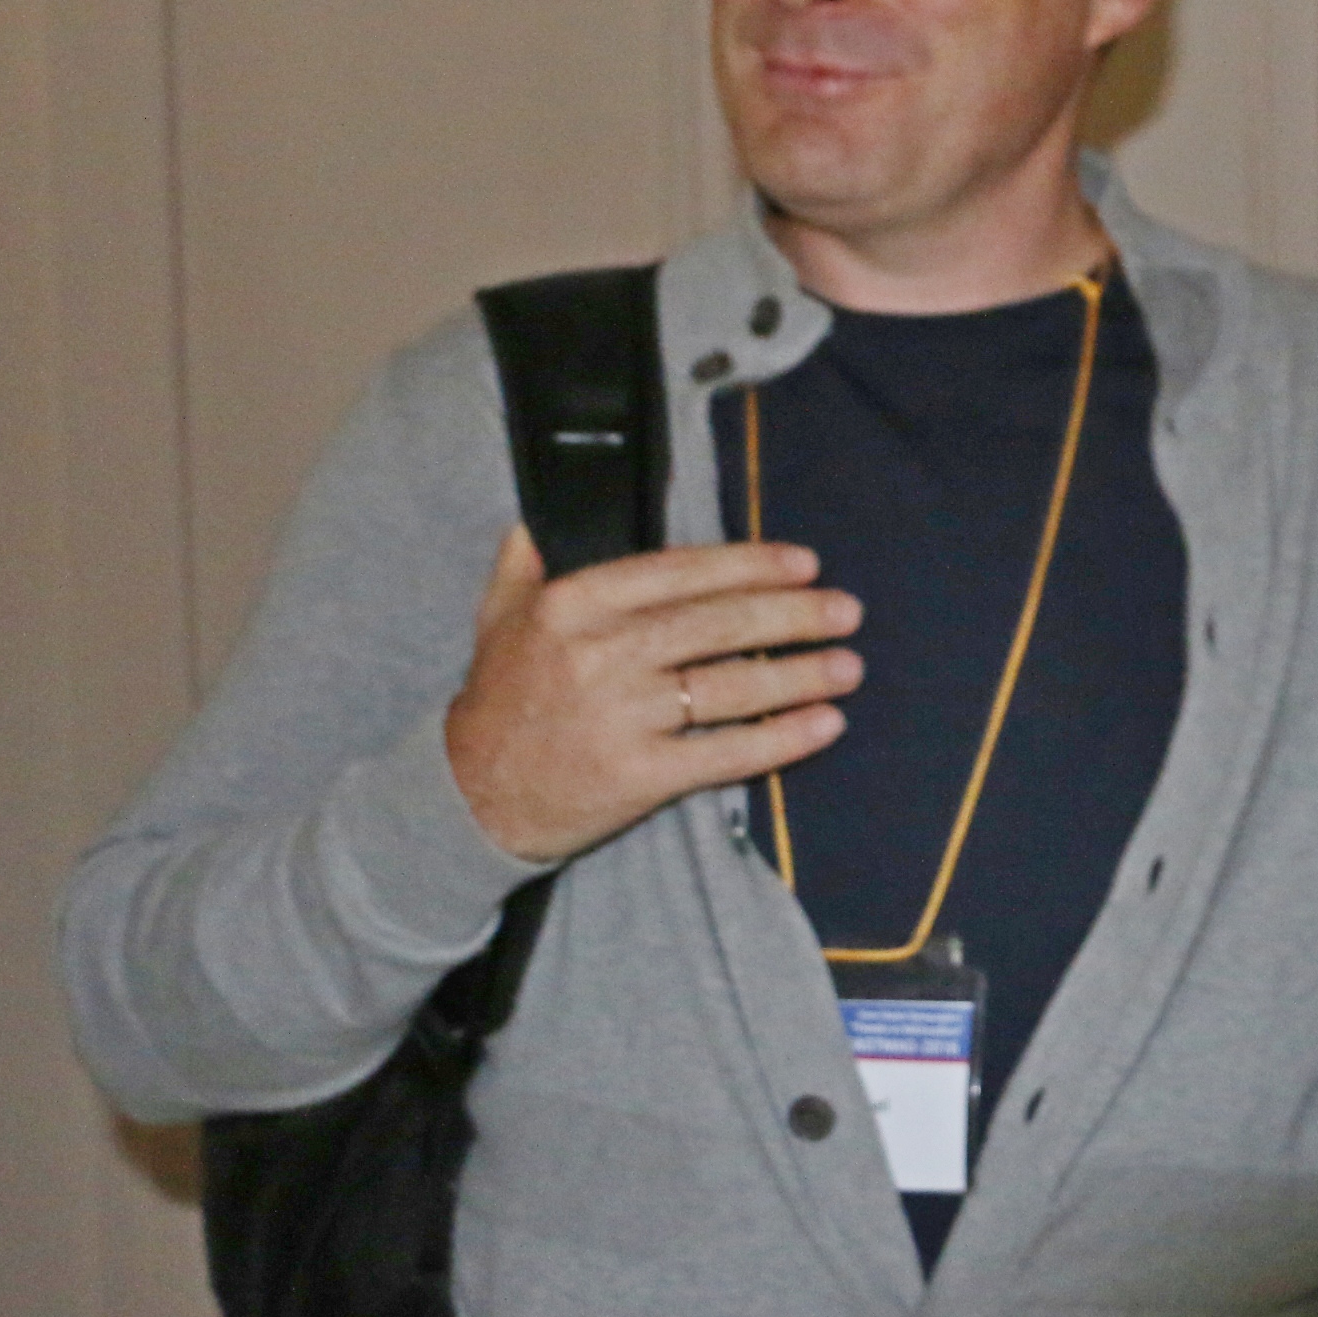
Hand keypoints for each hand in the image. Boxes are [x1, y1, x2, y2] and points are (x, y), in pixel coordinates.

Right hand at [444, 526, 862, 862]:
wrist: (467, 799)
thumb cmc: (498, 701)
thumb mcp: (498, 619)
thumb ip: (524, 565)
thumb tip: (536, 518)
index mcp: (571, 604)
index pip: (679, 573)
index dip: (749, 566)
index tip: (804, 564)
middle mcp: (597, 654)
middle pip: (716, 626)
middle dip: (793, 615)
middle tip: (847, 611)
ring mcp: (618, 717)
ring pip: (729, 687)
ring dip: (801, 675)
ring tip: (850, 666)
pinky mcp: (637, 776)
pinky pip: (724, 753)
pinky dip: (781, 739)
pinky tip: (826, 725)